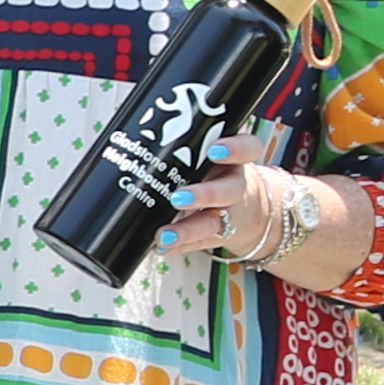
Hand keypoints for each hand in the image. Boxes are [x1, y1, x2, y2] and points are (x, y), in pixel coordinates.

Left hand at [162, 125, 368, 285]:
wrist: (245, 208)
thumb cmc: (217, 172)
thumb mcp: (210, 155)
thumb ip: (187, 146)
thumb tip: (135, 136)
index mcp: (236, 160)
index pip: (248, 148)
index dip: (235, 149)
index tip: (215, 150)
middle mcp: (235, 186)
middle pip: (228, 190)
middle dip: (204, 195)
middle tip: (178, 198)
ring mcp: (229, 214)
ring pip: (213, 223)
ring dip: (187, 230)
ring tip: (163, 235)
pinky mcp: (218, 236)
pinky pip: (199, 243)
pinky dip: (179, 247)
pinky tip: (161, 248)